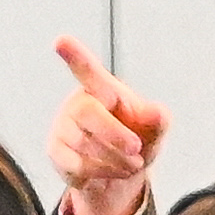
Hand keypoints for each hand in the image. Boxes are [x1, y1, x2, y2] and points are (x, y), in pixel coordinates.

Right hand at [48, 37, 165, 214]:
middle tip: (137, 148)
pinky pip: (77, 165)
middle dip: (114, 134)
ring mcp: (62, 127)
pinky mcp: (55, 151)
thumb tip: (158, 112)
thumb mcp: (154, 131)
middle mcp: (77, 103)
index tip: (60, 41)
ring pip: (84, 145)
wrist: (119, 171)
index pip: (87, 69)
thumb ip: (158, 120)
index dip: (74, 55)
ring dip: (115, 159)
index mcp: (102, 89)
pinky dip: (102, 172)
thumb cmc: (136, 138)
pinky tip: (113, 171)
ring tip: (133, 162)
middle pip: (87, 114)